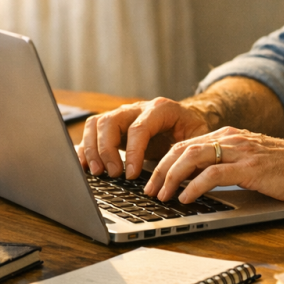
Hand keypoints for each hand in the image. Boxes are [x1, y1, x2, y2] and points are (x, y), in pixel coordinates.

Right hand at [75, 97, 214, 178]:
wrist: (185, 118)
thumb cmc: (191, 129)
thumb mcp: (198, 136)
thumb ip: (189, 150)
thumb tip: (180, 174)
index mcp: (160, 109)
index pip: (139, 128)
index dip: (133, 152)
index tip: (132, 175)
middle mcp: (137, 108)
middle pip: (110, 122)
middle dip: (107, 150)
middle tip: (113, 174)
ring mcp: (122, 115)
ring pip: (96, 124)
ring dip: (92, 149)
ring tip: (98, 173)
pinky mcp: (112, 126)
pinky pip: (91, 131)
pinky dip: (85, 148)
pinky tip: (86, 167)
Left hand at [142, 127, 283, 203]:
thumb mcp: (251, 160)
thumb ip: (228, 163)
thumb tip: (200, 181)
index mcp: (230, 135)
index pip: (186, 143)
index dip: (165, 162)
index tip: (153, 180)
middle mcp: (231, 139)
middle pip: (182, 148)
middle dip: (160, 170)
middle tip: (150, 190)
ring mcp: (240, 151)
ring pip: (192, 157)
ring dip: (171, 178)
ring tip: (162, 196)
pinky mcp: (249, 168)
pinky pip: (212, 174)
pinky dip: (194, 186)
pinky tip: (186, 198)